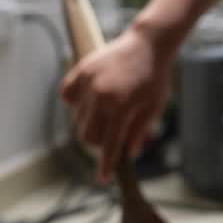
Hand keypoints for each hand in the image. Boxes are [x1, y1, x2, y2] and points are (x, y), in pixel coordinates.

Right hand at [60, 24, 171, 182]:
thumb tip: (127, 155)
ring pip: (77, 119)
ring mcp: (87, 82)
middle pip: (87, 135)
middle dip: (98, 143)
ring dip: (89, 124)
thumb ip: (138, 132)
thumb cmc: (155, 76)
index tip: (102, 178)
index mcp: (120, 106)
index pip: (108, 144)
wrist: (148, 43)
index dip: (105, 165)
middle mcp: (99, 95)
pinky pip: (67, 97)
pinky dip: (75, 104)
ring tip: (108, 113)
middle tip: (112, 136)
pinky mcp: (80, 71)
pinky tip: (90, 101)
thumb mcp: (154, 107)